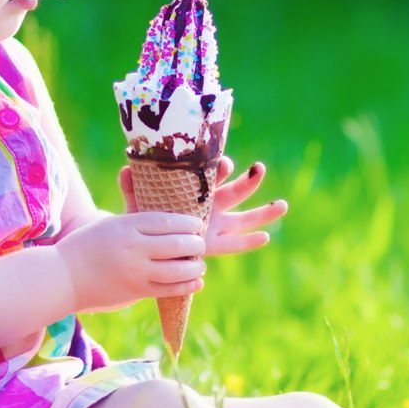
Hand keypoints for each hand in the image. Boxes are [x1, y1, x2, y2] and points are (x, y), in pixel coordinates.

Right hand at [56, 211, 205, 314]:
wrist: (63, 277)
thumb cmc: (88, 246)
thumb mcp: (111, 224)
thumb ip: (139, 222)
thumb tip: (174, 224)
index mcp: (127, 225)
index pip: (168, 221)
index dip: (189, 223)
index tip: (197, 224)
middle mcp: (134, 247)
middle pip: (178, 244)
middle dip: (196, 243)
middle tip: (200, 242)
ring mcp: (136, 272)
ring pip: (178, 269)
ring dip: (195, 266)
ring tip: (199, 263)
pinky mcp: (136, 291)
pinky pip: (169, 289)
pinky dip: (188, 285)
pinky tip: (196, 281)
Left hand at [118, 157, 286, 257]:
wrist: (144, 238)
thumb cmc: (145, 212)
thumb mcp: (137, 200)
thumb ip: (131, 187)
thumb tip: (126, 169)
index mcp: (196, 189)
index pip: (212, 175)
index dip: (219, 169)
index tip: (225, 163)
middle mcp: (210, 204)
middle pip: (234, 192)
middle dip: (248, 181)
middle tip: (259, 169)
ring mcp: (215, 224)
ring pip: (244, 217)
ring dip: (264, 211)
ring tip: (282, 206)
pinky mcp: (213, 243)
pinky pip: (234, 244)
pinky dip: (249, 242)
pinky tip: (265, 238)